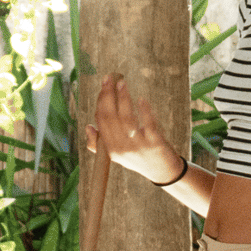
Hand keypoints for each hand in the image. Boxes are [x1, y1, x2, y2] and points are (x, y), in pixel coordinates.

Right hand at [91, 73, 184, 187]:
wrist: (162, 172)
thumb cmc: (138, 158)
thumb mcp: (116, 155)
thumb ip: (99, 143)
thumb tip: (88, 126)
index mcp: (110, 149)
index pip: (101, 121)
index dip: (101, 101)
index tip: (104, 85)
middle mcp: (121, 148)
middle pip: (111, 117)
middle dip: (108, 95)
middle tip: (110, 78)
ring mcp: (138, 146)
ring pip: (126, 119)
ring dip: (123, 99)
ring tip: (122, 83)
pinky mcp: (154, 144)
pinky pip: (147, 124)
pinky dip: (144, 110)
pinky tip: (141, 99)